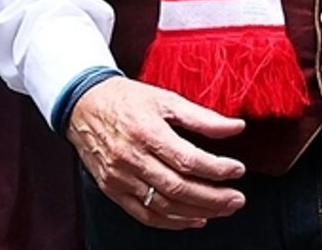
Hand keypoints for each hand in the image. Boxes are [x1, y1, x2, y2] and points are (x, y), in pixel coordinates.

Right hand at [66, 77, 246, 229]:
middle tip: (237, 200)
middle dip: (212, 198)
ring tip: (222, 210)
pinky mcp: (112, 190)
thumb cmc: (128, 99)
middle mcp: (131, 159)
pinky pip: (144, 214)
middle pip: (178, 188)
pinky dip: (171, 222)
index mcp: (148, 132)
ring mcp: (119, 178)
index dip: (217, 169)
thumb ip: (203, 117)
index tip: (237, 170)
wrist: (83, 105)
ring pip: (163, 205)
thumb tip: (236, 127)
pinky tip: (193, 219)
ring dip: (196, 212)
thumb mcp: (167, 99)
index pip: (188, 160)